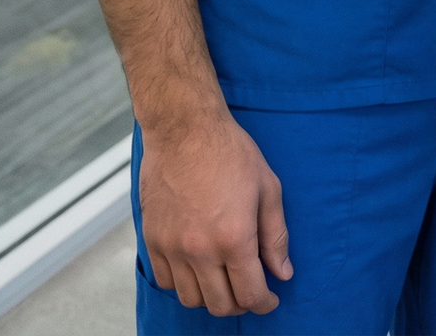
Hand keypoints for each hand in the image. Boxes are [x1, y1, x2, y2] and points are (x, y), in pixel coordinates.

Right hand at [139, 107, 290, 315]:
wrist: (185, 130)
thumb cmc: (230, 152)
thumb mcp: (268, 187)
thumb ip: (276, 235)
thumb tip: (283, 273)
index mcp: (233, 237)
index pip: (250, 293)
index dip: (264, 303)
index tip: (270, 299)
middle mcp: (200, 250)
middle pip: (220, 305)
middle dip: (241, 304)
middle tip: (251, 288)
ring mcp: (172, 248)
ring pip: (191, 299)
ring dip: (211, 297)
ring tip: (225, 278)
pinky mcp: (152, 241)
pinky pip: (166, 282)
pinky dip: (184, 283)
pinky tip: (199, 267)